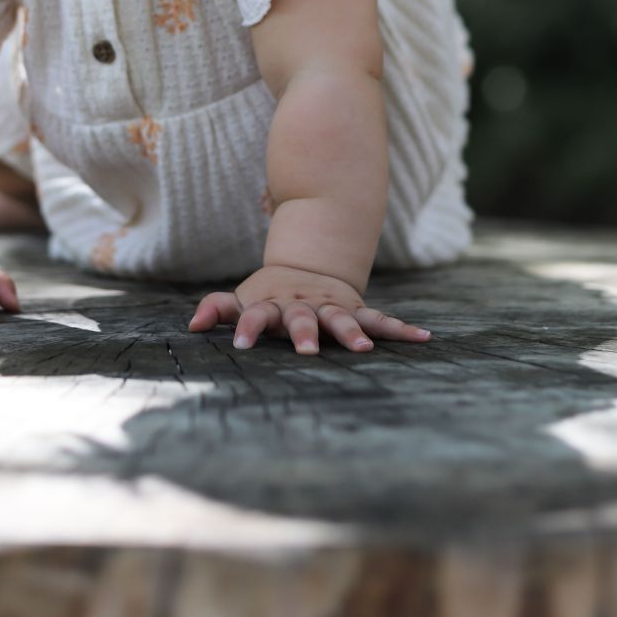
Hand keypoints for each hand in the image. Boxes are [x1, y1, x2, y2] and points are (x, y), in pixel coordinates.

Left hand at [188, 263, 430, 355]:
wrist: (309, 265)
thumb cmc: (269, 295)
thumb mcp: (242, 298)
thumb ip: (218, 308)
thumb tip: (191, 326)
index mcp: (273, 305)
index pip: (256, 316)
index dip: (249, 328)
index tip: (243, 345)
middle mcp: (304, 306)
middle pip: (303, 319)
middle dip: (305, 334)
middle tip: (307, 351)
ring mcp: (332, 307)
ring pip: (344, 319)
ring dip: (353, 333)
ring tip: (364, 350)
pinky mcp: (357, 310)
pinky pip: (381, 320)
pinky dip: (401, 330)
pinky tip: (425, 339)